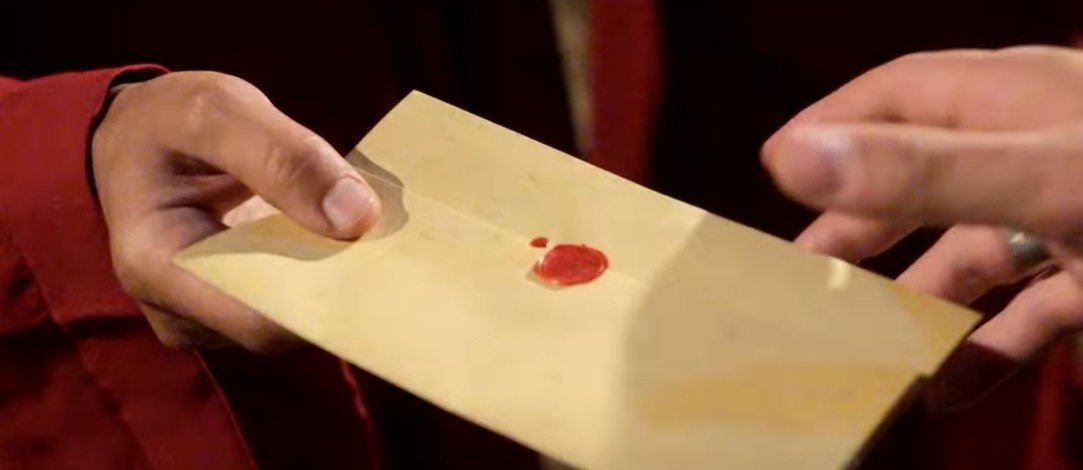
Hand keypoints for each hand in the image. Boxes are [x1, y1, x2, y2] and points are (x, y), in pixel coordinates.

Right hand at [92, 71, 380, 350]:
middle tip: (395, 245)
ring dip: (339, 283)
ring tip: (375, 238)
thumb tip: (356, 216)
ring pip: (296, 322)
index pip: (261, 321)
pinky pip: (295, 307)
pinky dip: (328, 275)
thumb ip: (284, 157)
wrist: (139, 140)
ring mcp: (210, 321)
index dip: (328, 299)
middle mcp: (180, 313)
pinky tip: (352, 243)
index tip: (383, 259)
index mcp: (157, 266)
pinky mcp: (239, 310)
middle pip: (285, 328)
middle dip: (342, 289)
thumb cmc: (168, 122)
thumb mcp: (217, 111)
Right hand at [761, 46, 1082, 402]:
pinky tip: (952, 388)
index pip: (897, 96)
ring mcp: (1070, 211)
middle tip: (803, 272)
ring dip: (920, 297)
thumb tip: (790, 159)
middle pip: (923, 179)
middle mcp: (1033, 147)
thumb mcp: (1039, 178)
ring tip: (866, 342)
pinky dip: (989, 346)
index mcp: (1009, 100)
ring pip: (975, 250)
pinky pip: (1031, 308)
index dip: (832, 127)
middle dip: (859, 225)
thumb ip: (921, 172)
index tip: (774, 170)